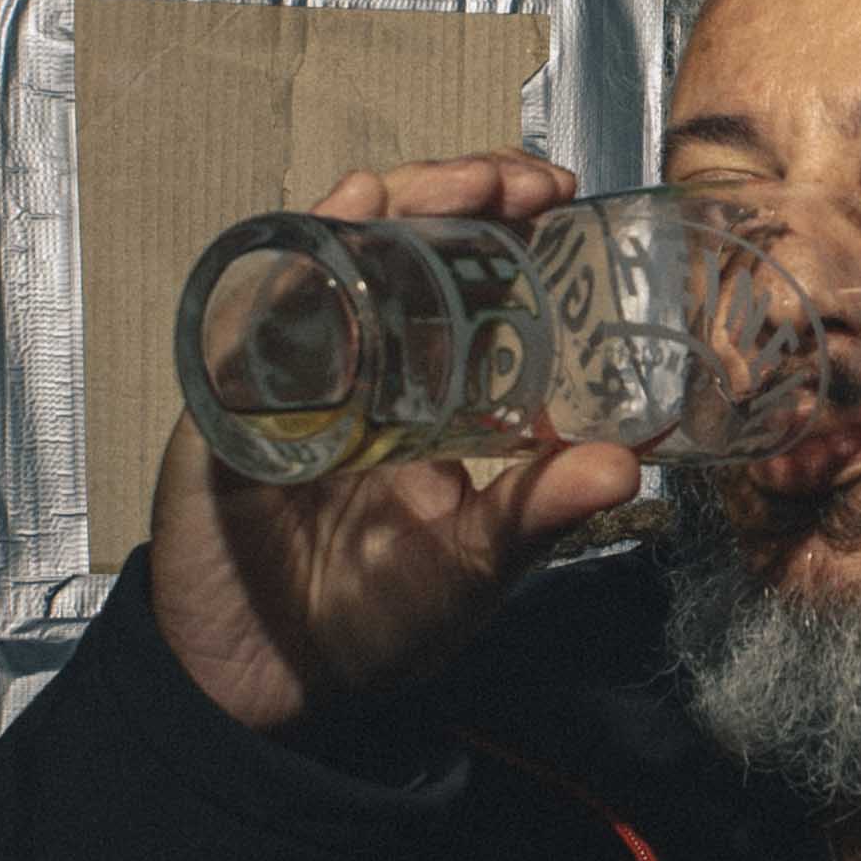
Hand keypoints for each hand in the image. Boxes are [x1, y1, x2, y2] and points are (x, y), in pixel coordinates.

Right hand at [144, 153, 650, 733]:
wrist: (259, 678)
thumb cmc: (368, 624)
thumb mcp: (470, 567)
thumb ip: (536, 514)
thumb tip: (627, 464)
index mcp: (431, 394)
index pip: (475, 285)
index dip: (516, 234)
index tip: (568, 202)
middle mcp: (368, 362)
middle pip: (414, 243)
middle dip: (472, 193)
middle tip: (532, 182)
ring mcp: (299, 363)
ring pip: (347, 249)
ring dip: (406, 200)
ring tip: (465, 183)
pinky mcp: (233, 382)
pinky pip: (265, 296)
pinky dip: (309, 246)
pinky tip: (351, 210)